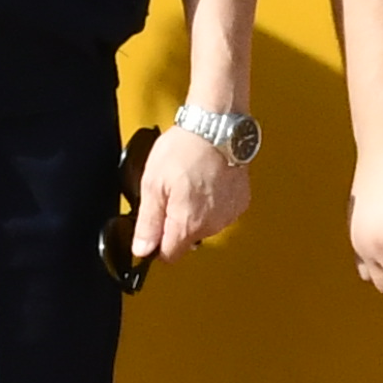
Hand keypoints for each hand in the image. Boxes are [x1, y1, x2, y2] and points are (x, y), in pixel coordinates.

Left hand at [131, 125, 248, 263]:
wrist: (217, 127)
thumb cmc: (186, 148)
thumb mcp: (153, 184)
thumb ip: (147, 223)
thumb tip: (142, 249)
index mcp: (187, 225)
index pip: (169, 256)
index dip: (157, 244)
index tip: (153, 228)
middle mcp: (211, 225)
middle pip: (186, 241)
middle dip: (175, 224)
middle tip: (170, 194)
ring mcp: (228, 214)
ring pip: (204, 227)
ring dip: (195, 212)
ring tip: (189, 183)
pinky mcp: (240, 202)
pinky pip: (221, 213)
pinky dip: (213, 202)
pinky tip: (206, 182)